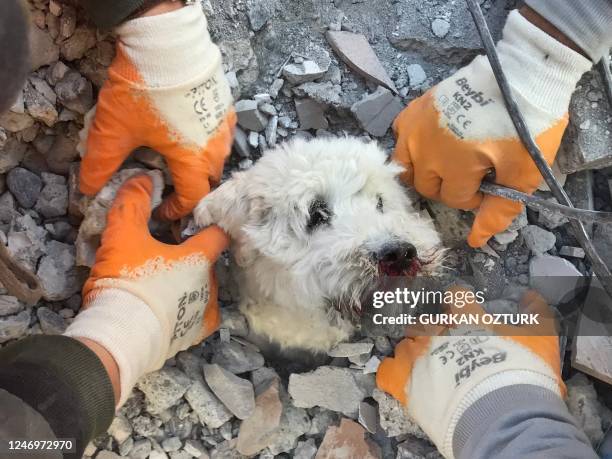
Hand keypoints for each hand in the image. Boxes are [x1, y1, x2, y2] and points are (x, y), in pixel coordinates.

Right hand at [65, 175, 228, 404]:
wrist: (121, 335)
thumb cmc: (127, 281)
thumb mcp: (122, 236)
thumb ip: (132, 204)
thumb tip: (142, 178)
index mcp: (199, 257)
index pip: (218, 233)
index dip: (209, 225)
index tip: (196, 223)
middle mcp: (210, 283)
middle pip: (207, 262)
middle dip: (191, 257)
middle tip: (166, 256)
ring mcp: (205, 311)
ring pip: (204, 289)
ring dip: (190, 284)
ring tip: (164, 284)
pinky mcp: (194, 335)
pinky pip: (199, 317)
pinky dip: (189, 310)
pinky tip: (174, 308)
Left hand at [78, 4, 235, 220]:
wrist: (165, 43)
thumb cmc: (144, 91)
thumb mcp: (114, 130)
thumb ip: (100, 164)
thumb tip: (88, 189)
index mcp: (194, 161)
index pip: (193, 199)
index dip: (177, 210)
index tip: (161, 210)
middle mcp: (216, 149)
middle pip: (208, 180)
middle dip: (190, 188)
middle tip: (169, 185)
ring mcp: (225, 126)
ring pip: (218, 157)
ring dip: (201, 164)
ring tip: (179, 157)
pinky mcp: (226, 105)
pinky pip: (221, 134)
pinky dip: (208, 140)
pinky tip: (190, 130)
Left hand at [376, 288, 562, 457]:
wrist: (500, 413)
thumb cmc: (521, 372)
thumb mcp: (541, 338)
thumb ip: (535, 313)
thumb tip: (532, 296)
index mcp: (466, 317)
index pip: (456, 295)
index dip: (459, 300)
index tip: (463, 308)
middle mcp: (436, 332)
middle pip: (425, 322)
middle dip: (434, 332)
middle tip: (448, 347)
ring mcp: (417, 355)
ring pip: (405, 344)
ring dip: (414, 351)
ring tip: (426, 366)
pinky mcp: (405, 382)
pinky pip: (387, 372)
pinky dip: (392, 372)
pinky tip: (400, 377)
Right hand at [392, 10, 590, 246]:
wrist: (524, 72)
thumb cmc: (527, 124)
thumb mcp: (523, 172)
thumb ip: (499, 210)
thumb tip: (475, 242)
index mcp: (452, 164)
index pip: (454, 199)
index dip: (475, 196)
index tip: (491, 181)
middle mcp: (424, 148)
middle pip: (426, 185)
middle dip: (449, 185)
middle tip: (473, 171)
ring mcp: (416, 125)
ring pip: (404, 164)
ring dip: (423, 169)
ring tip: (447, 161)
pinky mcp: (415, 106)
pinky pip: (400, 134)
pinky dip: (411, 143)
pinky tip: (431, 139)